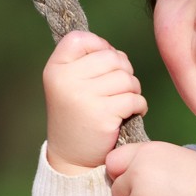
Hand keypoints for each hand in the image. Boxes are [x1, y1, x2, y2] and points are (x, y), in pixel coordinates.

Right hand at [43, 31, 146, 173]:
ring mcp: (84, 98)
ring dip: (133, 88)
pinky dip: (139, 105)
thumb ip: (85, 62)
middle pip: (110, 57)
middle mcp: (66, 80)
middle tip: (121, 86)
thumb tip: (116, 52)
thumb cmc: (76, 115)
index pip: (80, 38)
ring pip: (126, 78)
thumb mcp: (68, 84)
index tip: (104, 64)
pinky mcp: (103, 116)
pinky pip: (134, 98)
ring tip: (126, 100)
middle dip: (123, 69)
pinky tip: (133, 112)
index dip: (99, 45)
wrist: (71, 157)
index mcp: (55, 69)